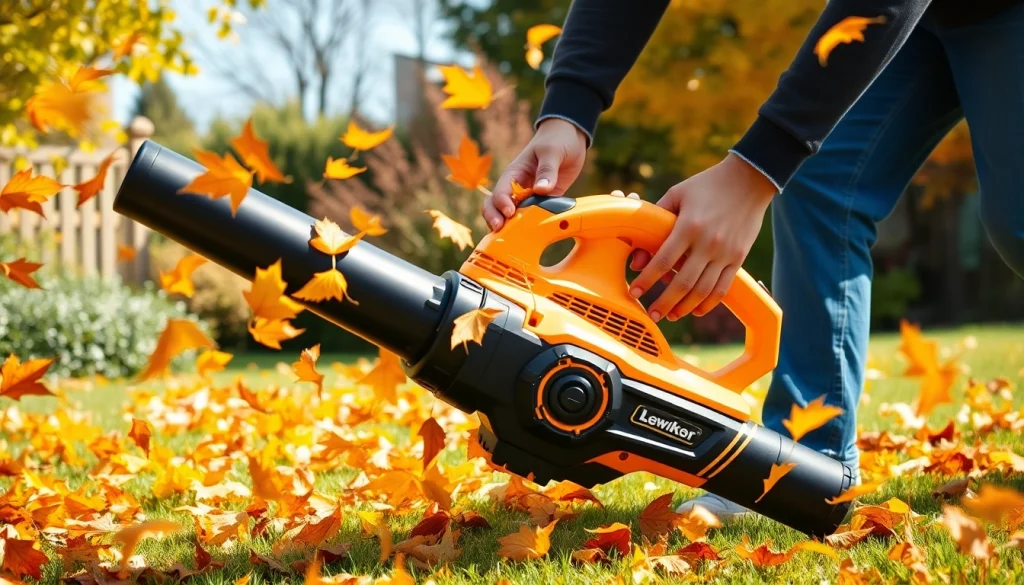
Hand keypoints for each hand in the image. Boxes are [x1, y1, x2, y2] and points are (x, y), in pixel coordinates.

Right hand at [482, 118, 586, 230]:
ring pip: (511, 215)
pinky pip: (533, 217)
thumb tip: (541, 189)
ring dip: (508, 226)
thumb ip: (547, 170)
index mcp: (514, 173)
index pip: (500, 191)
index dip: (501, 203)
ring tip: (511, 239)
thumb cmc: (557, 139)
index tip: (509, 212)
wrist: (571, 136)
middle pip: (496, 206)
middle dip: (494, 218)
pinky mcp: (543, 202)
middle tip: (499, 230)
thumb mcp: (552, 151)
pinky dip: (529, 227)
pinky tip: (532, 236)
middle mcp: (518, 187)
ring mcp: (529, 196)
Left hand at [629, 153, 776, 319]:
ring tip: (670, 315)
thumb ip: (655, 222)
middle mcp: (708, 243)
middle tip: (650, 315)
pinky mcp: (738, 258)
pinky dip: (708, 303)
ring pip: (703, 291)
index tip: (635, 293)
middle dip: (663, 302)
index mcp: (689, 226)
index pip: (663, 261)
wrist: (749, 179)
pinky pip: (722, 288)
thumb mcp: (676, 195)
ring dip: (684, 307)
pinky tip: (695, 310)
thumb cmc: (706, 185)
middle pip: (682, 283)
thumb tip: (636, 259)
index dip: (647, 280)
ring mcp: (725, 253)